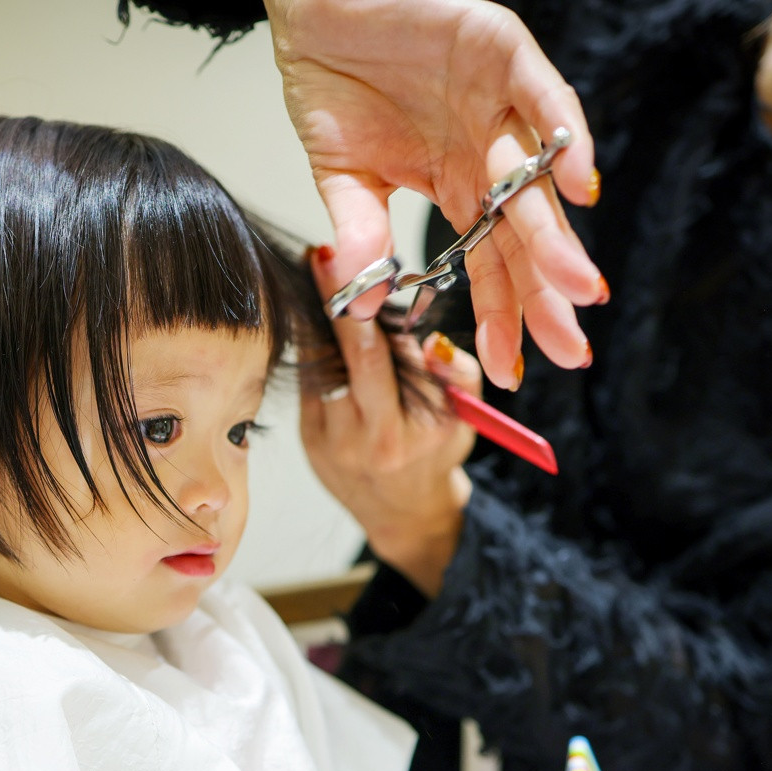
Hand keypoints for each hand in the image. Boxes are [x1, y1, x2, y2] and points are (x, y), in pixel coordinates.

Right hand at [265, 0, 603, 389]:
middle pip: (526, 233)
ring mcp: (499, 102)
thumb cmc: (333, 78)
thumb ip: (360, 230)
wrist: (314, 2)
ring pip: (536, 177)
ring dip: (556, 233)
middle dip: (548, 292)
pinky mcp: (499, 49)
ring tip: (576, 287)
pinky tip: (579, 185)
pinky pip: (542, 96)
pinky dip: (562, 137)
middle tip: (569, 349)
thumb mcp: (340, 172)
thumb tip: (362, 303)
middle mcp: (487, 150)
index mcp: (455, 184)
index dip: (503, 316)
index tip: (510, 372)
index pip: (488, 262)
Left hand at [301, 249, 479, 597]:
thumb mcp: (464, 414)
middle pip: (338, 356)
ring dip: (319, 321)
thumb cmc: (437, 452)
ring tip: (320, 280)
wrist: (403, 511)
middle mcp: (358, 439)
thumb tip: (429, 338)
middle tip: (321, 257)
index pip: (375, 360)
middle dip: (330, 303)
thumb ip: (456, 371)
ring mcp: (326, 440)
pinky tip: (320, 321)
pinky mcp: (307, 437)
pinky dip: (315, 348)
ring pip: (319, 366)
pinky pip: (310, 381)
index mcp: (400, 434)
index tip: (349, 268)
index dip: (360, 311)